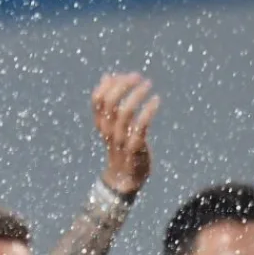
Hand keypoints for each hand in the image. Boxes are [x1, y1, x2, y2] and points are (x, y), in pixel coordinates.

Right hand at [92, 73, 158, 196]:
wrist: (124, 179)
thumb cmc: (121, 147)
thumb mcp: (113, 124)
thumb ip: (110, 102)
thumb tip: (107, 76)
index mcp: (102, 125)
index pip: (97, 101)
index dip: (108, 85)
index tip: (122, 75)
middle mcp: (109, 131)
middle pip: (110, 104)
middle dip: (123, 86)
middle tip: (138, 77)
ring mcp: (121, 140)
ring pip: (124, 113)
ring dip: (136, 95)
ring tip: (148, 84)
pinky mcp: (135, 147)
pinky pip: (140, 127)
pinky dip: (148, 111)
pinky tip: (156, 100)